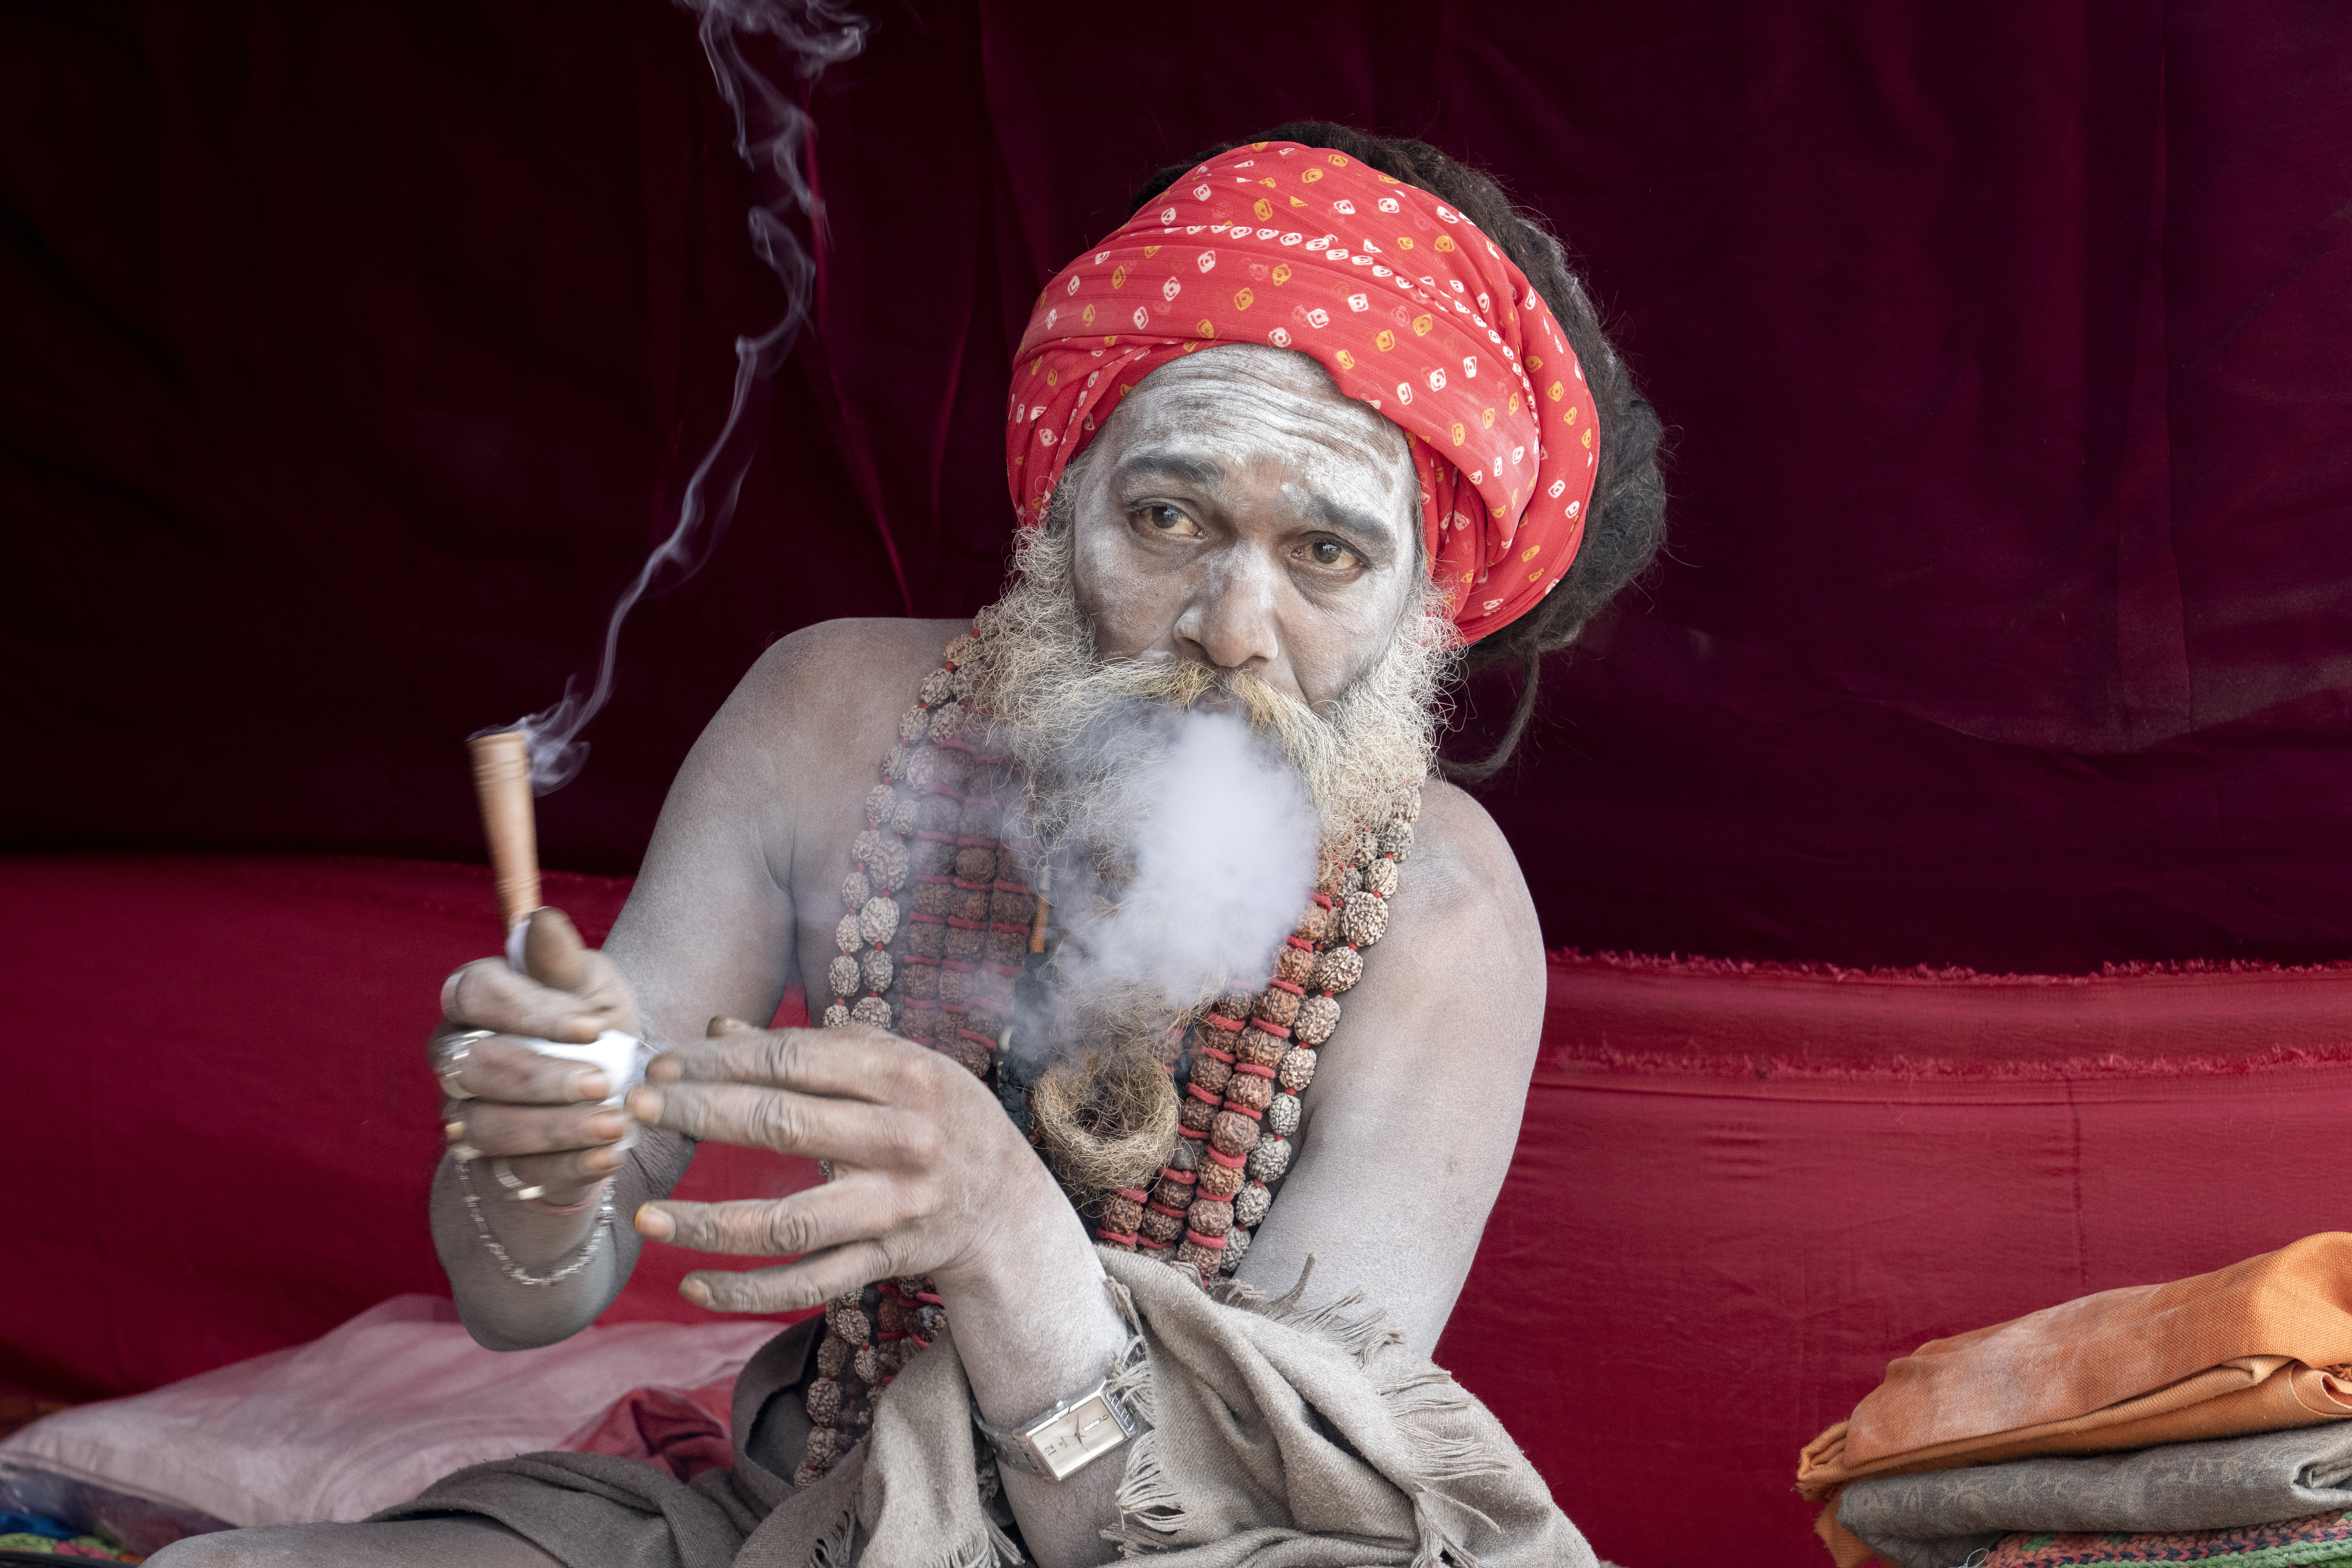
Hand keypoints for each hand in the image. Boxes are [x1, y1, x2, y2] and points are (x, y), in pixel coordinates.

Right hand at [433, 908, 640, 1207]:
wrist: (609, 1092)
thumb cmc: (594, 1026)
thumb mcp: (591, 988)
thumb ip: (562, 962)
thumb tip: (543, 920)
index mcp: (472, 999)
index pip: (477, 994)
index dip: (530, 1012)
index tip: (592, 1027)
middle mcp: (454, 1057)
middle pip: (477, 1067)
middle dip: (542, 1078)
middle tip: (603, 1083)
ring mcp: (462, 1113)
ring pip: (487, 1126)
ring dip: (555, 1128)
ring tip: (614, 1125)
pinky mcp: (487, 1164)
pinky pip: (514, 1172)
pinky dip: (565, 1167)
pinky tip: (607, 1157)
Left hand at [626, 1020, 1046, 1310]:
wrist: (1008, 1202)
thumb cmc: (938, 1115)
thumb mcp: (894, 1066)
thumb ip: (810, 1049)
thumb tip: (718, 1028)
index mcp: (904, 1074)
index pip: (795, 1061)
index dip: (722, 1061)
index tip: (663, 1064)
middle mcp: (903, 1139)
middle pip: (784, 1125)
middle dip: (701, 1114)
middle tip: (636, 1110)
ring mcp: (895, 1206)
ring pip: (788, 1222)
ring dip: (709, 1221)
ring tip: (646, 1215)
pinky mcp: (887, 1260)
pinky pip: (808, 1284)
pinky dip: (748, 1291)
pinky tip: (693, 1285)